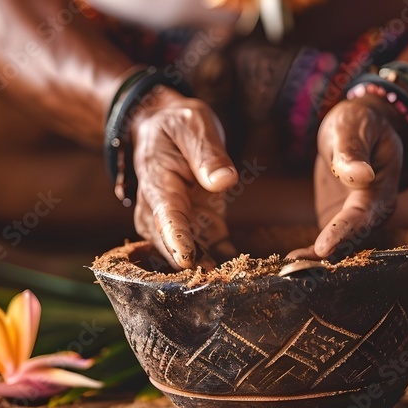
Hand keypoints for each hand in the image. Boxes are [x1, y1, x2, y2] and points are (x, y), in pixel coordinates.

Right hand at [130, 86, 238, 269]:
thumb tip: (224, 180)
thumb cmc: (177, 125)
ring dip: (213, 270)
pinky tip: (250, 274)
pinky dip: (226, 263)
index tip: (187, 259)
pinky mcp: (196, 229)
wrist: (165, 130)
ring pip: (191, 256)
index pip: (164, 217)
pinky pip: (210, 252)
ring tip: (242, 282)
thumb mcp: (192, 125)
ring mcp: (177, 224)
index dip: (176, 240)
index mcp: (157, 185)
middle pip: (174, 247)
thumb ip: (206, 153)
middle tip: (227, 281)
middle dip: (197, 266)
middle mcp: (160, 212)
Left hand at [288, 96, 403, 259]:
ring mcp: (358, 219)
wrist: (361, 127)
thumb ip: (352, 151)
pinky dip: (312, 255)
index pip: (364, 213)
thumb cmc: (358, 123)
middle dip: (329, 255)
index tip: (324, 248)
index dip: (344, 231)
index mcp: (382, 185)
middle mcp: (374, 208)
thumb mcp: (352, 127)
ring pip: (343, 246)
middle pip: (355, 238)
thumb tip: (361, 176)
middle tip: (299, 269)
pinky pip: (330, 243)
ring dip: (319, 261)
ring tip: (290, 270)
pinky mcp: (341, 222)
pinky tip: (291, 262)